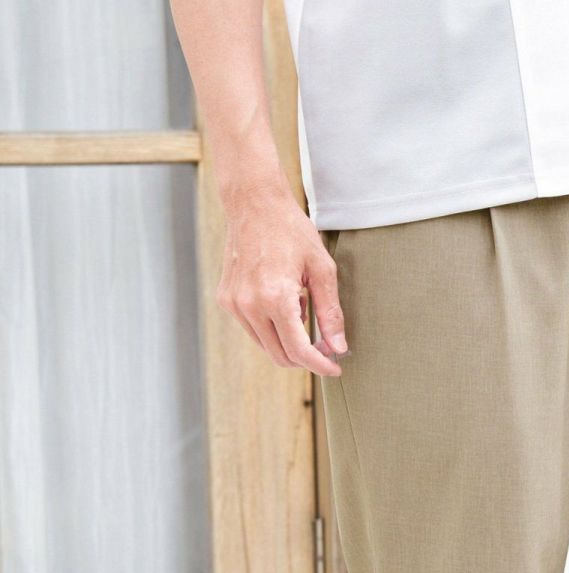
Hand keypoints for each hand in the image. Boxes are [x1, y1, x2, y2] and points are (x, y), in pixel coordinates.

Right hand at [216, 183, 346, 376]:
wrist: (254, 204)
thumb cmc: (292, 231)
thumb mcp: (322, 270)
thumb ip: (330, 313)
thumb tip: (337, 348)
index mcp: (275, 298)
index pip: (299, 351)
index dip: (320, 365)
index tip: (335, 369)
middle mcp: (249, 305)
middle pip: (281, 356)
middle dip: (306, 358)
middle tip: (326, 345)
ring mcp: (234, 304)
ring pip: (266, 346)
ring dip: (289, 341)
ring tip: (302, 308)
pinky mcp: (227, 300)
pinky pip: (254, 330)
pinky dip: (273, 328)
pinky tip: (284, 302)